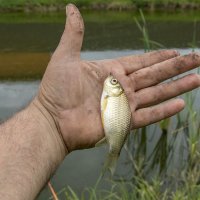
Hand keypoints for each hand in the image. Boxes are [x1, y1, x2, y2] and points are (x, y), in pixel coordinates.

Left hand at [36, 4, 199, 152]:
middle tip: (196, 58)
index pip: (141, 62)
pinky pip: (148, 115)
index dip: (158, 57)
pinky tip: (180, 103)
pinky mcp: (123, 122)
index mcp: (111, 72)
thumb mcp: (65, 57)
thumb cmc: (56, 91)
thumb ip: (74, 34)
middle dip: (176, 66)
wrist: (52, 120)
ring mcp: (123, 105)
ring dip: (177, 86)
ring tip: (197, 78)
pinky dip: (164, 110)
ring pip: (156, 93)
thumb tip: (71, 8)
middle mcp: (121, 88)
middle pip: (154, 75)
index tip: (175, 51)